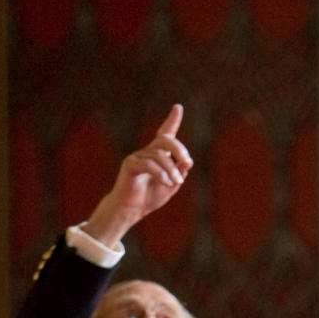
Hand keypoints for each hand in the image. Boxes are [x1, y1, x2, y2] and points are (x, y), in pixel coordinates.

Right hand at [82, 104, 192, 246]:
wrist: (131, 210)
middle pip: (165, 139)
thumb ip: (179, 172)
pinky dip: (160, 173)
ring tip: (176, 182)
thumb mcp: (171, 185)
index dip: (171, 120)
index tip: (178, 107)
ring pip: (159, 154)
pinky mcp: (130, 164)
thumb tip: (188, 161)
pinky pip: (148, 164)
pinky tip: (166, 182)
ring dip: (171, 169)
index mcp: (157, 155)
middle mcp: (147, 152)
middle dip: (180, 149)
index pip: (165, 134)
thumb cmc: (149, 197)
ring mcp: (137, 156)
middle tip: (188, 162)